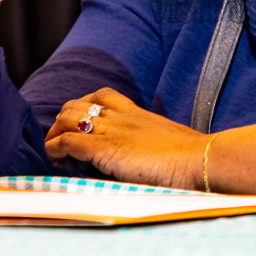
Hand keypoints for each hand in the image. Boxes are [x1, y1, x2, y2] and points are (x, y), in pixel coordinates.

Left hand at [44, 88, 207, 190]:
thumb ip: (151, 144)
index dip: (85, 106)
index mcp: (137, 113)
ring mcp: (112, 130)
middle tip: (61, 139)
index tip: (81, 122)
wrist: (201, 160)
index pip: (103, 96)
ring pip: (67, 118)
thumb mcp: (168, 142)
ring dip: (54, 134)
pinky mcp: (105, 149)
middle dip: (64, 120)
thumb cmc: (193, 158)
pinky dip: (56, 148)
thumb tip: (145, 159)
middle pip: (78, 104)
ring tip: (54, 151)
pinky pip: (68, 141)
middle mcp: (121, 116)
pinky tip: (55, 159)